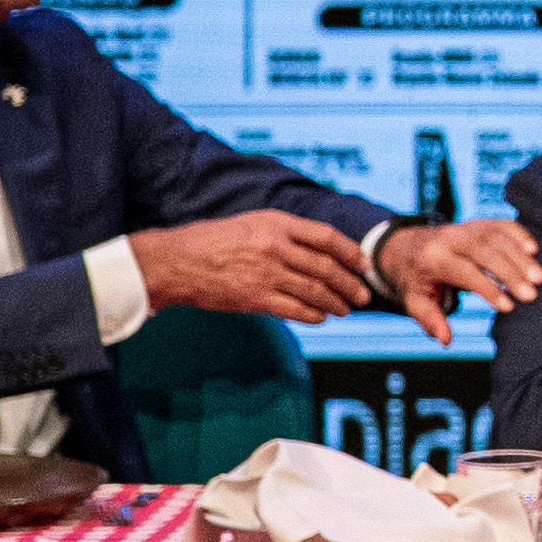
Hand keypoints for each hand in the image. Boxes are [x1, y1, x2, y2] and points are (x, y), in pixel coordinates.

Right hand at [140, 209, 381, 321]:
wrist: (177, 262)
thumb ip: (286, 233)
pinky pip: (295, 309)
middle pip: (326, 267)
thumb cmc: (214, 241)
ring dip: (335, 303)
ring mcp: (266, 274)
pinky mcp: (255, 298)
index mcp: (277, 224)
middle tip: (364, 295)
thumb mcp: (253, 224)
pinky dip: (313, 315)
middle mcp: (276, 247)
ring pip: (315, 291)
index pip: (327, 237)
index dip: (351, 252)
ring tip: (346, 309)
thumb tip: (321, 249)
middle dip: (350, 284)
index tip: (363, 264)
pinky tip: (321, 318)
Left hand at [375, 216, 541, 344]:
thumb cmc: (416, 279)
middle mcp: (450, 239)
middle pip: (485, 251)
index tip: (508, 307)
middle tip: (532, 294)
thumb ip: (430, 320)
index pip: (464, 271)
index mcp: (433, 259)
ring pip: (497, 237)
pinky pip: (501, 225)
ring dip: (520, 257)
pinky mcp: (478, 224)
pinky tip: (533, 249)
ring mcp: (466, 228)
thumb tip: (446, 341)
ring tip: (539, 277)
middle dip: (510, 272)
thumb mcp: (414, 301)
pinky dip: (519, 234)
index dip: (487, 288)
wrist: (406, 246)